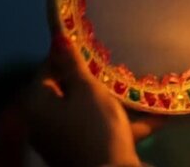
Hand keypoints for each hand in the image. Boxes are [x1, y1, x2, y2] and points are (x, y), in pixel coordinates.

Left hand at [26, 36, 159, 166]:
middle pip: (65, 90)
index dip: (70, 54)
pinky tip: (153, 118)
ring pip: (84, 110)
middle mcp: (41, 121)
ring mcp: (58, 139)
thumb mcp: (88, 90)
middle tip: (115, 66)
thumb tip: (57, 38)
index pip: (47, 67)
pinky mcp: (78, 151)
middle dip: (92, 79)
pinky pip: (97, 129)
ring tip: (136, 89)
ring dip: (110, 101)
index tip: (93, 46)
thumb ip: (73, 64)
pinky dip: (118, 123)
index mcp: (35, 103)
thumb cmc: (95, 127)